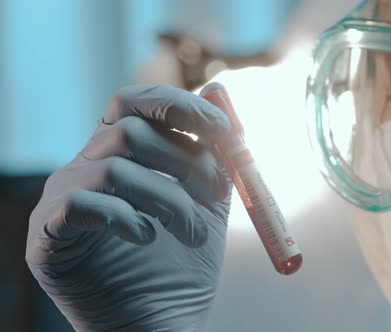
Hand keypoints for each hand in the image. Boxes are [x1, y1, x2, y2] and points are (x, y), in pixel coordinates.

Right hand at [26, 84, 231, 330]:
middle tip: (219, 193)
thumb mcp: (209, 204)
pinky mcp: (47, 236)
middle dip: (186, 160)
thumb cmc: (182, 264)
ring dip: (171, 200)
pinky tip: (149, 240)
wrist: (158, 323)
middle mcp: (85, 166)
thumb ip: (216, 155)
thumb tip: (221, 95)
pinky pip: (83, 205)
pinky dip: (129, 219)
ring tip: (196, 236)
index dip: (178, 105)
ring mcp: (60, 198)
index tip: (224, 130)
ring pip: (115, 168)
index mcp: (121, 154)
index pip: (134, 101)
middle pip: (129, 130)